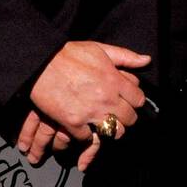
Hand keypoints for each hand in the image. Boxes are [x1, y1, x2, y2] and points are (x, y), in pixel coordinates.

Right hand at [24, 40, 150, 168]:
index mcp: (114, 80)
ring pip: (113, 132)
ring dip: (111, 129)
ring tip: (104, 123)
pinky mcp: (73, 122)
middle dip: (126, 118)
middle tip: (117, 114)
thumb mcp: (99, 48)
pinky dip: (87, 134)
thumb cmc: (68, 54)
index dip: (135, 101)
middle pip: (129, 119)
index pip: (138, 100)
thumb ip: (125, 56)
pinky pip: (89, 137)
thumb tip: (146, 60)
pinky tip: (84, 125)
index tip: (129, 101)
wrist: (39, 63)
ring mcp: (90, 112)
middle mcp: (106, 98)